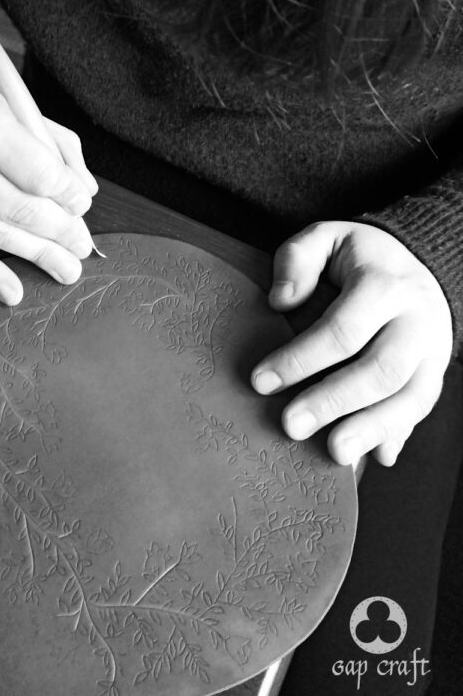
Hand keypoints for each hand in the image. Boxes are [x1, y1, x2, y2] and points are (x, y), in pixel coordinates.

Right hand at [0, 57, 98, 304]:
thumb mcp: (14, 103)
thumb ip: (54, 145)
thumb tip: (84, 192)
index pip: (40, 175)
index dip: (68, 197)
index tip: (82, 206)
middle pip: (21, 210)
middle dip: (60, 232)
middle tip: (82, 247)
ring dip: (38, 256)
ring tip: (65, 268)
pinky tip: (14, 291)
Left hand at [251, 221, 452, 466]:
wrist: (419, 261)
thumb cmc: (359, 256)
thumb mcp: (326, 237)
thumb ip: (298, 259)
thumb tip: (280, 300)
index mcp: (385, 284)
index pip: (343, 328)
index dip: (301, 358)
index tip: (260, 381)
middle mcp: (417, 320)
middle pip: (381, 369)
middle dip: (334, 402)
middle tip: (290, 426)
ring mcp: (433, 351)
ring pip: (410, 398)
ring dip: (370, 429)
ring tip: (333, 453)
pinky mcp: (435, 374)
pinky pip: (420, 410)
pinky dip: (397, 435)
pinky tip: (374, 457)